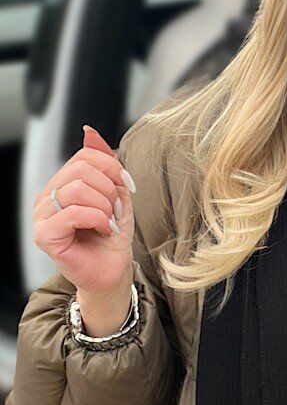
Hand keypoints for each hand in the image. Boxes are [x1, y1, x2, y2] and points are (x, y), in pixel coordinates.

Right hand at [33, 125, 135, 297]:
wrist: (113, 271)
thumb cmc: (112, 237)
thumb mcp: (116, 195)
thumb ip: (104, 165)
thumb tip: (90, 133)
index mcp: (60, 186)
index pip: (83, 157)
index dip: (111, 167)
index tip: (126, 186)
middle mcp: (46, 199)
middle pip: (79, 170)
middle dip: (108, 188)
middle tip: (115, 210)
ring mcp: (41, 218)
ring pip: (76, 189)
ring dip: (104, 206)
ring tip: (109, 221)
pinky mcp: (44, 236)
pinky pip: (73, 213)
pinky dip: (97, 219)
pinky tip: (103, 230)